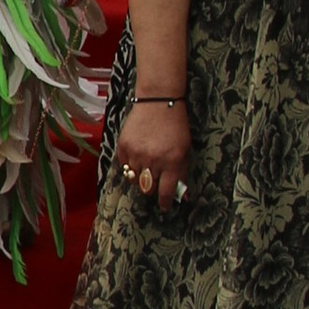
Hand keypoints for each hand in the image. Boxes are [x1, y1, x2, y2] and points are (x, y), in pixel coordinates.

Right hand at [116, 98, 191, 212]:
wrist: (158, 101)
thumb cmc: (175, 125)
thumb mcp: (184, 149)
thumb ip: (181, 171)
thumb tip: (182, 194)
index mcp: (172, 163)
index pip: (166, 192)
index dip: (165, 203)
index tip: (165, 207)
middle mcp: (154, 161)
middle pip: (147, 189)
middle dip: (152, 189)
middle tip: (155, 183)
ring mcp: (137, 154)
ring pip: (134, 179)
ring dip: (140, 177)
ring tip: (146, 166)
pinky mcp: (123, 147)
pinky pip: (124, 166)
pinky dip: (130, 165)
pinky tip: (137, 156)